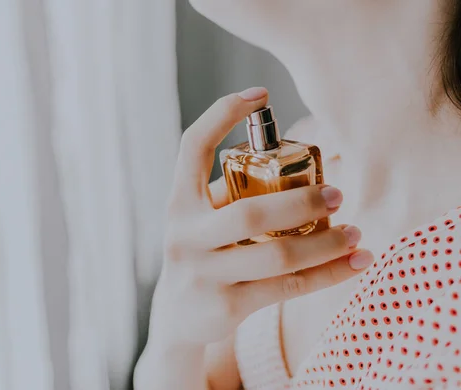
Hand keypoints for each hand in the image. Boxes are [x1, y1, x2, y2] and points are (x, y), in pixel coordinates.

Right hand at [149, 87, 373, 347]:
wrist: (177, 317)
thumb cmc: (202, 254)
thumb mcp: (202, 220)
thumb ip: (233, 192)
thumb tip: (292, 159)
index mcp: (179, 203)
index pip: (192, 147)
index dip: (222, 114)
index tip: (260, 95)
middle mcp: (185, 236)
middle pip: (250, 212)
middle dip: (301, 201)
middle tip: (337, 194)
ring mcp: (203, 274)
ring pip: (276, 255)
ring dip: (326, 243)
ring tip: (356, 232)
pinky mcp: (226, 307)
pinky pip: (288, 288)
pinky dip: (328, 274)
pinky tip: (356, 263)